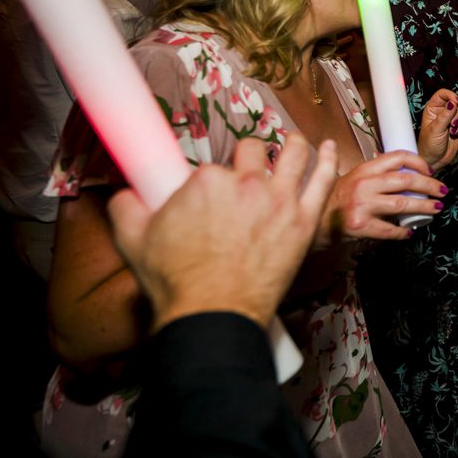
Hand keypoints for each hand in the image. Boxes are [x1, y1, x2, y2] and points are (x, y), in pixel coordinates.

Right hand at [106, 133, 337, 330]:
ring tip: (293, 143)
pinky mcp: (304, 220)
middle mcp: (246, 183)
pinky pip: (323, 180)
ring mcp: (279, 200)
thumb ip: (127, 205)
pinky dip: (329, 160)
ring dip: (293, 145)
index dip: (212, 180)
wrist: (213, 314)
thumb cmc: (177, 281)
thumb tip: (127, 193)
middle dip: (248, 161)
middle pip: (253, 153)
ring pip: (293, 154)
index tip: (212, 193)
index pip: (213, 166)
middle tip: (247, 176)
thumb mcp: (133, 239)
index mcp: (206, 181)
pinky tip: (331, 148)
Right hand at [322, 150, 446, 242]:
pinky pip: (390, 230)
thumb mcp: (354, 179)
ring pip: (402, 203)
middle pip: (406, 180)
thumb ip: (376, 175)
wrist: (315, 222)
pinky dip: (403, 232)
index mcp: (365, 169)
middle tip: (442, 191)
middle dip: (430, 185)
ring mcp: (362, 205)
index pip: (398, 157)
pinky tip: (409, 232)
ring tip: (436, 208)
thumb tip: (407, 174)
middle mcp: (364, 184)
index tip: (430, 170)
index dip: (419, 162)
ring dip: (424, 206)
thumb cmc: (336, 200)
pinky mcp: (361, 226)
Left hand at [418, 89, 457, 170]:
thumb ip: (445, 115)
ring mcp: (451, 119)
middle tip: (450, 126)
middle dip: (456, 115)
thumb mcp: (436, 129)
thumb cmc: (429, 145)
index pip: (443, 94)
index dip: (451, 95)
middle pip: (457, 103)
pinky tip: (456, 133)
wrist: (435, 159)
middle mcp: (443, 111)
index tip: (456, 102)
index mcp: (433, 109)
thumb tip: (453, 103)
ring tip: (451, 131)